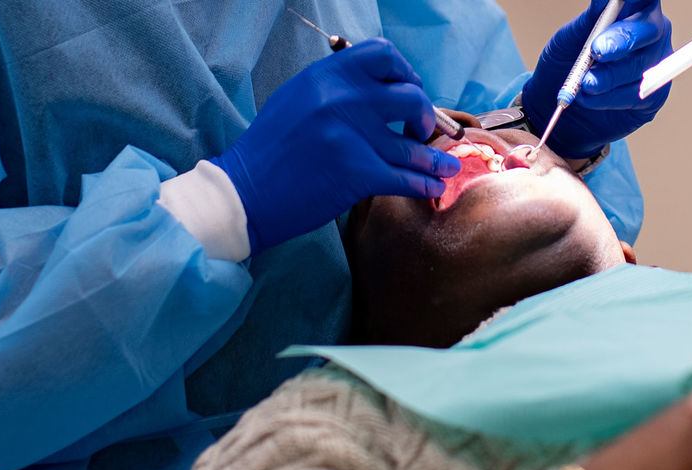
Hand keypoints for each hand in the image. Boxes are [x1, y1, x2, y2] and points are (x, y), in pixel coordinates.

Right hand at [212, 38, 459, 251]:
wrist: (244, 193)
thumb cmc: (271, 149)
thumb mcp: (298, 99)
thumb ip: (336, 87)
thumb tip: (382, 89)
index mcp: (326, 76)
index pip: (384, 55)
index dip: (405, 72)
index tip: (409, 91)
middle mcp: (341, 98)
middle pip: (411, 97)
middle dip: (425, 116)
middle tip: (419, 131)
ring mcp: (351, 136)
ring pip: (413, 145)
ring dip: (435, 159)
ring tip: (447, 167)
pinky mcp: (357, 173)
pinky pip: (406, 178)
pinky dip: (424, 184)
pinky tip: (432, 188)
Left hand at [522, 0, 672, 158]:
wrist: (558, 101)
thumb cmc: (567, 62)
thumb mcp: (571, 37)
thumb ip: (592, 18)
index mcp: (632, 9)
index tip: (618, 1)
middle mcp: (650, 32)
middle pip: (649, 30)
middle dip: (622, 40)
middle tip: (597, 51)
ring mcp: (656, 62)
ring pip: (642, 66)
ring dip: (609, 77)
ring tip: (585, 83)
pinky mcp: (654, 93)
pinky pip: (637, 94)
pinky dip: (610, 98)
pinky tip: (592, 98)